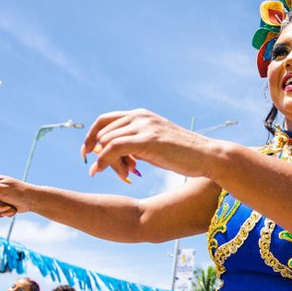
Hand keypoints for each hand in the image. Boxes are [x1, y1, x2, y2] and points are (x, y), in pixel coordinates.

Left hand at [81, 109, 218, 181]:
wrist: (206, 156)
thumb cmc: (182, 155)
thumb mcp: (153, 146)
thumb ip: (133, 145)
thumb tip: (111, 154)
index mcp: (141, 115)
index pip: (104, 120)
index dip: (90, 136)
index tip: (85, 152)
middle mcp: (139, 116)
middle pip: (104, 132)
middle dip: (100, 153)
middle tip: (111, 172)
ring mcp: (143, 126)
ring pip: (107, 141)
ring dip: (106, 161)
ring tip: (123, 175)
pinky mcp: (147, 140)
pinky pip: (113, 147)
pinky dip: (102, 160)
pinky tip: (97, 171)